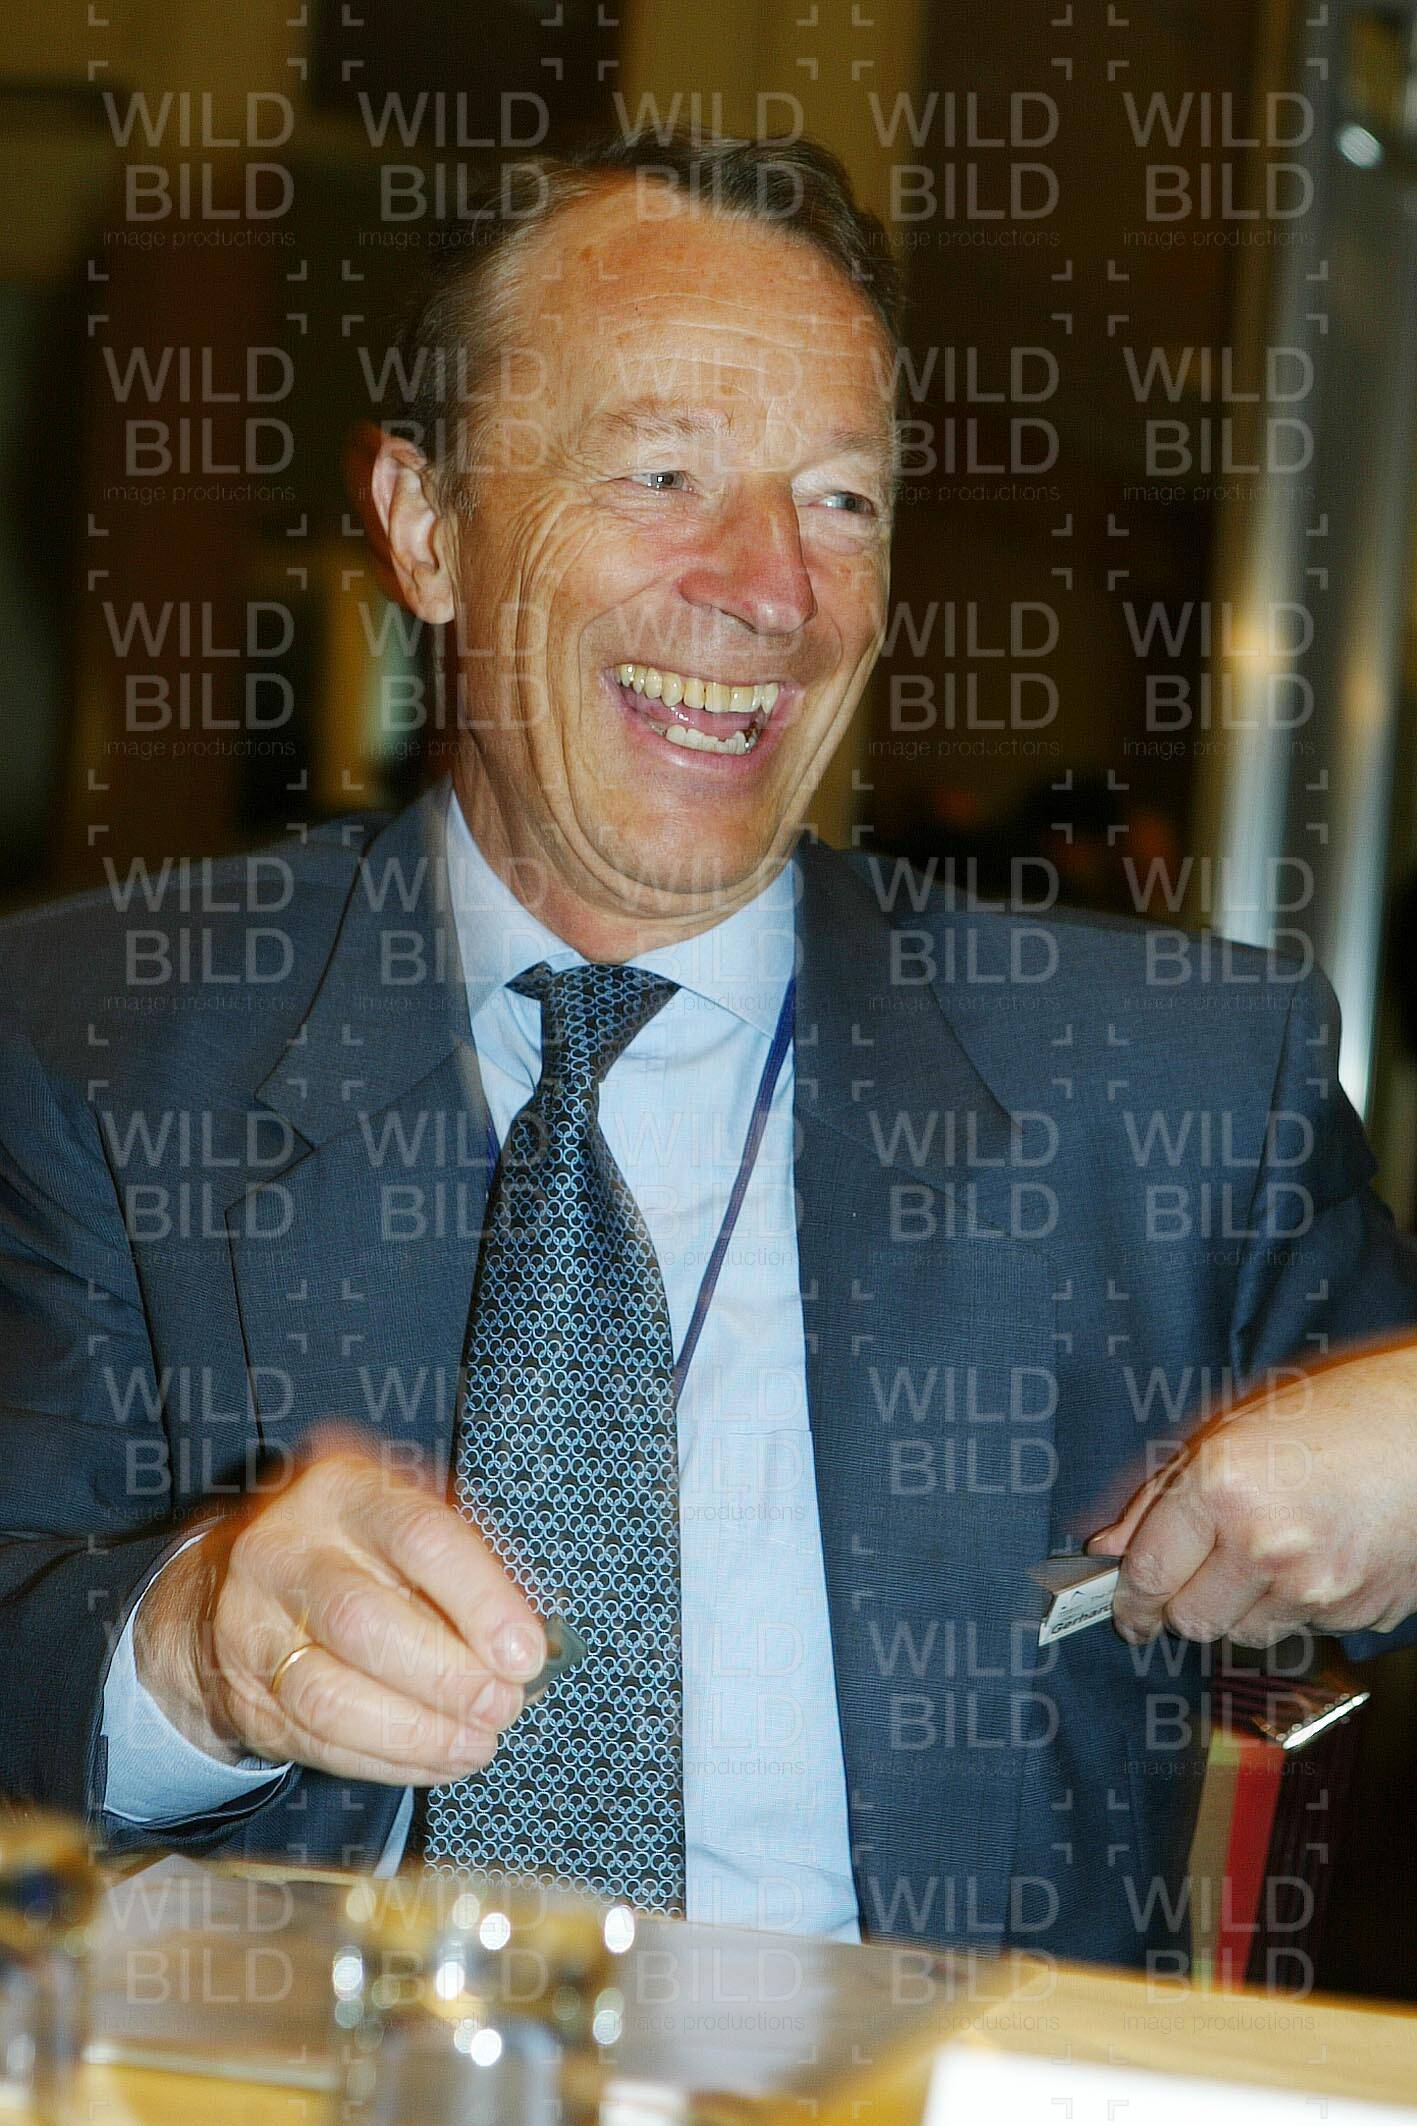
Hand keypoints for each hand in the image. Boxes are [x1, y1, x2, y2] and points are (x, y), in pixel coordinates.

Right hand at [134, 1440, 546, 1784]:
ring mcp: (253, 1624)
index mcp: (345, 1489)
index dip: (481, 1601)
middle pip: (364, 1620)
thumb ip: (471, 1571)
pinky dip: (388, 1762)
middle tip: (502, 1705)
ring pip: (330, 1695)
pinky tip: (438, 1760)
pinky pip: (317, 1740)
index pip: (420, 1538)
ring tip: (477, 1741)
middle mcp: (286, 1550)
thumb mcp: (410, 1527)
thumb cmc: (361, 1550)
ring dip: (417, 1733)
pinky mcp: (245, 1693)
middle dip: (446, 1677)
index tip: (524, 1653)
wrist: (243, 1580)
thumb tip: (532, 1646)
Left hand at [1088, 1341, 1416, 1645]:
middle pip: (1192, 1622)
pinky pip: (1305, 1628)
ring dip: (1241, 1607)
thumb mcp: (1232, 1429)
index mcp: (1224, 1488)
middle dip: (1182, 1605)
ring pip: (1246, 1633)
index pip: (1150, 1574)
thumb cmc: (1340, 1410)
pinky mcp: (1360, 1612)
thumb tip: (1111, 1547)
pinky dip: (1298, 1605)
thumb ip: (1161, 1494)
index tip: (1126, 1611)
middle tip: (1191, 1577)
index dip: (1128, 1600)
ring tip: (1267, 1551)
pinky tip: (1317, 1555)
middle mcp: (1267, 1546)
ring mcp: (1319, 1589)